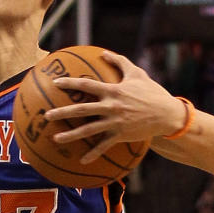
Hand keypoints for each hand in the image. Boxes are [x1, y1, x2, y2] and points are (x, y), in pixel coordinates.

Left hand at [44, 50, 181, 162]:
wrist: (166, 114)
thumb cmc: (151, 92)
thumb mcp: (137, 73)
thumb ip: (119, 61)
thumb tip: (103, 52)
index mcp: (112, 90)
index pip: (86, 85)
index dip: (70, 83)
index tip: (55, 83)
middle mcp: (111, 106)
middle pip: (81, 109)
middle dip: (62, 112)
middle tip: (47, 115)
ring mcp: (115, 122)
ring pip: (88, 130)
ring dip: (71, 135)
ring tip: (55, 139)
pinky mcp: (120, 135)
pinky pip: (103, 146)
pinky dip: (93, 154)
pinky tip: (82, 161)